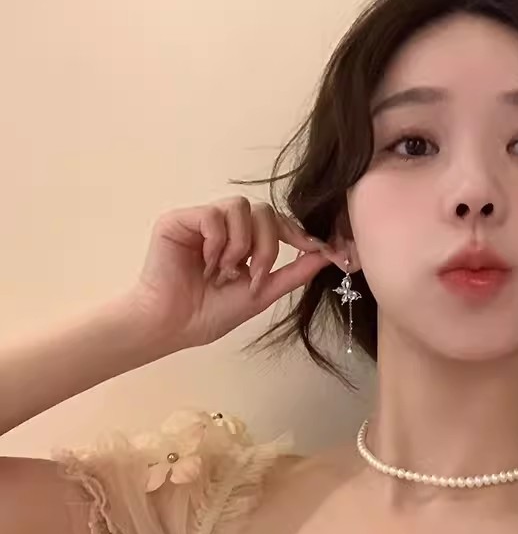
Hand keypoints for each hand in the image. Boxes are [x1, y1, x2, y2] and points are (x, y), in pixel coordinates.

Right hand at [126, 196, 343, 349]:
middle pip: (264, 211)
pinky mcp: (179, 220)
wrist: (175, 326)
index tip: (319, 249)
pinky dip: (217, 243)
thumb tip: (326, 255)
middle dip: (268, 246)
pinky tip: (206, 265)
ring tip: (225, 272)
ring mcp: (202, 221)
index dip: (297, 233)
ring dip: (241, 245)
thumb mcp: (262, 293)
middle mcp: (224, 227)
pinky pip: (213, 215)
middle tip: (256, 276)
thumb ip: (293, 273)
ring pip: (240, 207)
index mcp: (243, 242)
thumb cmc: (211, 313)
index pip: (276, 223)